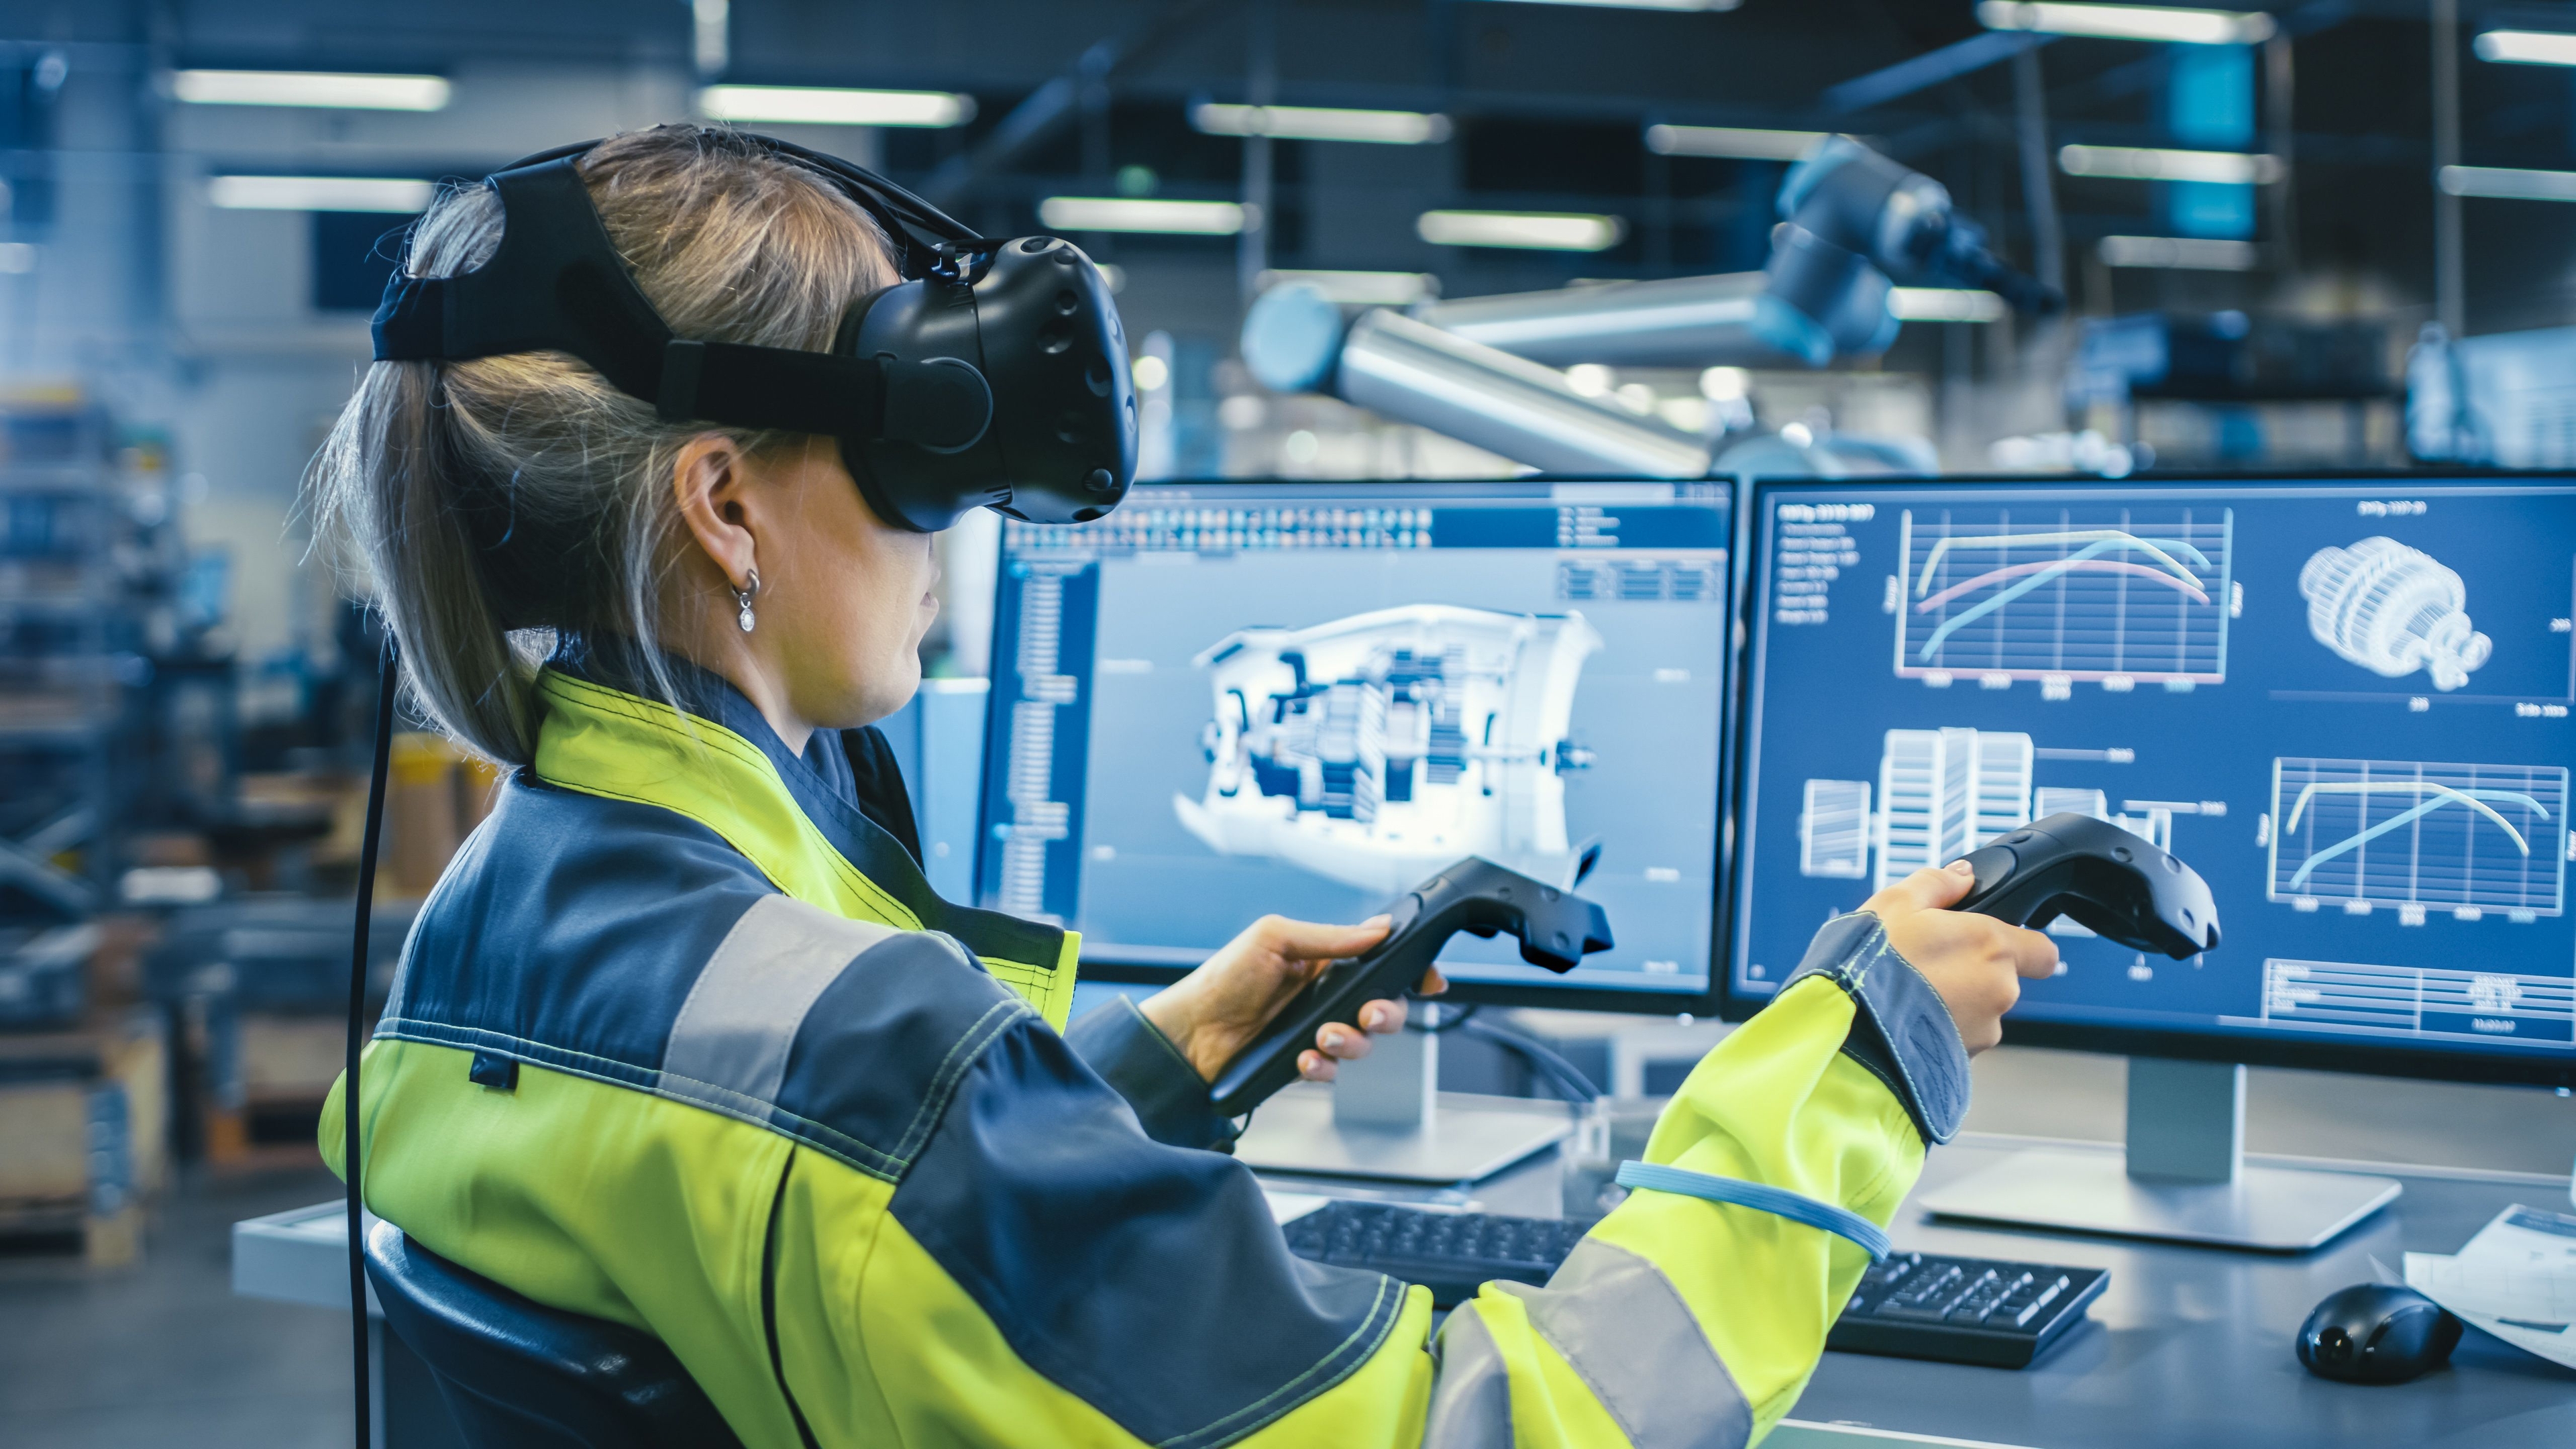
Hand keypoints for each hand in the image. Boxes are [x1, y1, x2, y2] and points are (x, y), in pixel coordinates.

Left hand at [1138, 914, 1446, 1082]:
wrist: (1189, 1033)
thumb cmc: (1223, 978)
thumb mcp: (1274, 938)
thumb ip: (1329, 937)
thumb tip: (1379, 927)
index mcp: (1323, 960)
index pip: (1381, 964)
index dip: (1411, 972)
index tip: (1429, 980)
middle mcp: (1325, 996)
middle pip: (1383, 1008)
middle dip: (1386, 1014)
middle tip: (1369, 1014)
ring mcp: (1315, 1031)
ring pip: (1362, 1042)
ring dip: (1352, 1041)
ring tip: (1323, 1036)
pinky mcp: (1302, 1061)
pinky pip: (1331, 1070)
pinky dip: (1323, 1066)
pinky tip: (1304, 1059)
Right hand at [1862, 860, 2058, 1055]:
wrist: (1848, 1029)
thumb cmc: (1872, 963)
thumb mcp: (1895, 903)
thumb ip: (1937, 883)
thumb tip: (1962, 875)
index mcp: (1992, 945)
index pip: (2043, 950)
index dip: (2025, 945)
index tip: (1995, 942)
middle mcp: (1999, 990)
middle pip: (2002, 977)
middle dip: (1971, 970)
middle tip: (1927, 962)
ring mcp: (1984, 1029)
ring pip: (1980, 1010)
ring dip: (1955, 1001)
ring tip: (1910, 993)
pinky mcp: (1964, 1058)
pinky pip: (1959, 1037)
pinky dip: (1940, 1027)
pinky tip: (1906, 1017)